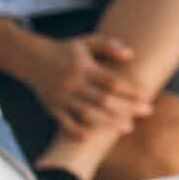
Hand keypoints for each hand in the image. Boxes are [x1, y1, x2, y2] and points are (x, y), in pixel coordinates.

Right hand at [27, 34, 151, 141]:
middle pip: (103, 99)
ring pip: (87, 113)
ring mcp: (62, 97)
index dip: (131, 89)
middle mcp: (74, 84)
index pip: (112, 81)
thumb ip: (109, 46)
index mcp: (85, 68)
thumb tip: (131, 54)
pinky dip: (74, 131)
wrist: (31, 58)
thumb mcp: (87, 42)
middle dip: (126, 108)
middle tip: (147, 112)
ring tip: (127, 127)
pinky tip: (89, 138)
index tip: (148, 95)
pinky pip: (63, 122)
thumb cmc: (66, 51)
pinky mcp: (51, 107)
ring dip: (107, 122)